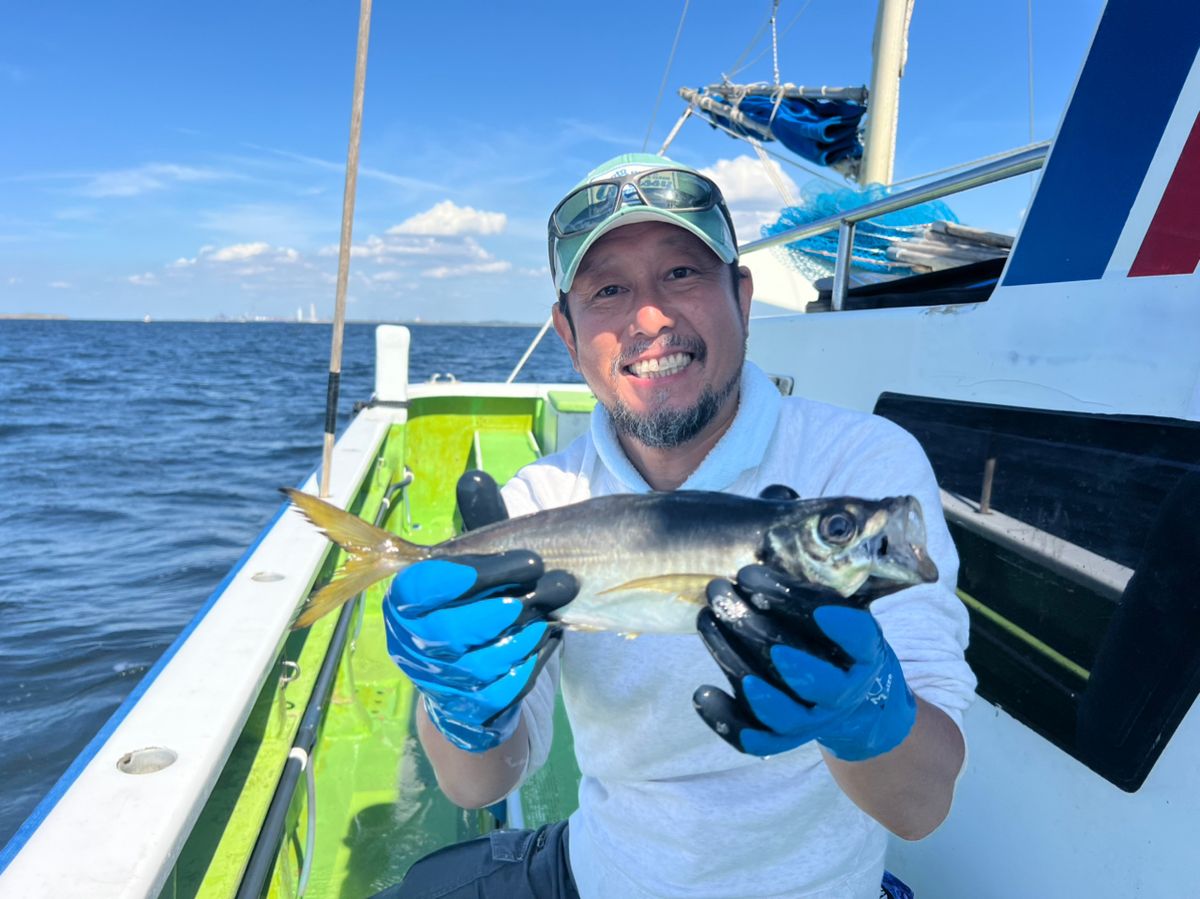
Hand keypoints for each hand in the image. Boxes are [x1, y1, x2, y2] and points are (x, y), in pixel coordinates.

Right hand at [383, 471, 576, 751]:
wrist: (471, 685)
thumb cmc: (474, 608)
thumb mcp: (475, 566)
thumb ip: (477, 529)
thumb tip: (474, 476)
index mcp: (404, 602)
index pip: (424, 585)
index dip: (473, 572)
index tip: (526, 560)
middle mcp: (410, 644)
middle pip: (454, 627)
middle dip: (512, 604)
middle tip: (555, 584)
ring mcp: (437, 682)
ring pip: (484, 660)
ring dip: (528, 634)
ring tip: (554, 613)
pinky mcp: (466, 710)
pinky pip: (503, 689)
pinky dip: (531, 664)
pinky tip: (546, 642)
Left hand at [693, 565, 915, 760]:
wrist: (849, 702)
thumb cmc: (832, 643)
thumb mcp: (835, 612)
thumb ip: (806, 596)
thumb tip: (750, 575)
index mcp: (863, 655)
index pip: (860, 641)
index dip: (845, 629)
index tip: (821, 611)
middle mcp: (841, 694)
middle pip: (810, 679)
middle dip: (760, 632)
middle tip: (727, 595)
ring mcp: (812, 721)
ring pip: (780, 712)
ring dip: (738, 667)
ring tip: (710, 625)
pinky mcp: (783, 738)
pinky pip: (756, 739)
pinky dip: (728, 720)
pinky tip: (703, 692)